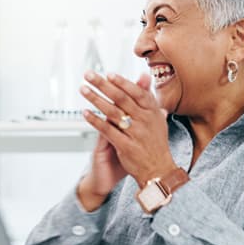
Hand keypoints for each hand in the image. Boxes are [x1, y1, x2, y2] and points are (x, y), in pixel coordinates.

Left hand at [79, 70, 176, 188]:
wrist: (159, 170)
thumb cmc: (156, 144)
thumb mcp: (157, 118)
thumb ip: (148, 97)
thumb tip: (145, 75)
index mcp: (153, 112)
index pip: (137, 92)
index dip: (122, 82)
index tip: (109, 74)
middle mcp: (146, 121)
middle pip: (122, 98)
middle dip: (103, 85)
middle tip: (89, 75)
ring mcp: (136, 134)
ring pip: (112, 112)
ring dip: (96, 99)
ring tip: (84, 90)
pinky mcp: (126, 146)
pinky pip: (108, 130)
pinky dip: (95, 121)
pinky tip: (86, 113)